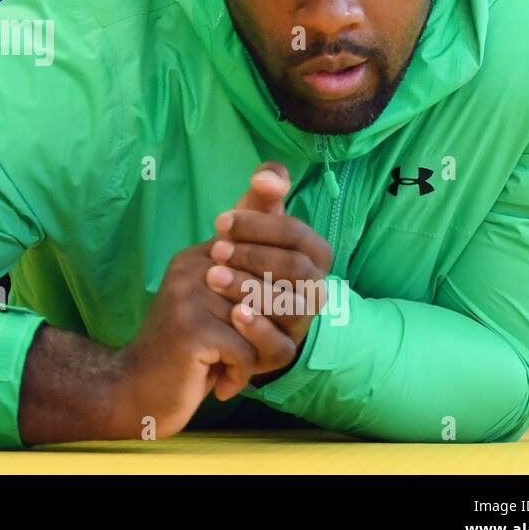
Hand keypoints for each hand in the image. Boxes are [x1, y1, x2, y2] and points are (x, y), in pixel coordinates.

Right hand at [115, 239, 299, 439]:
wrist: (137, 389)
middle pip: (271, 288)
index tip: (254, 327)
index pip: (266, 251)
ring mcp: (189, 295)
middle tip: (247, 352)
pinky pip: (246, 351)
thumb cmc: (191, 352)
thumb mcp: (221, 308)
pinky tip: (220, 383)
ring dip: (255, 354)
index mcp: (203, 254)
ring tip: (233, 364)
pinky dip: (240, 374)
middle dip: (270, 329)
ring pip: (263, 321)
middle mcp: (194, 266)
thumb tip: (282, 207)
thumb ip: (253, 275)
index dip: (278, 295)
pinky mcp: (190, 329)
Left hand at [205, 162, 332, 383]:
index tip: (220, 222)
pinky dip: (258, 329)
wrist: (217, 316)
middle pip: (297, 270)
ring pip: (291, 307)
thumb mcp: (247, 228)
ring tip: (213, 277)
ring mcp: (301, 324)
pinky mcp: (283, 353)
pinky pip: (281, 345)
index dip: (260, 226)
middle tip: (215, 251)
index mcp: (314, 255)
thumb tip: (270, 176)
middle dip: (254, 256)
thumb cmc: (239, 261)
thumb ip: (262, 198)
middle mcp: (315, 290)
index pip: (297, 235)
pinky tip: (233, 314)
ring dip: (250, 289)